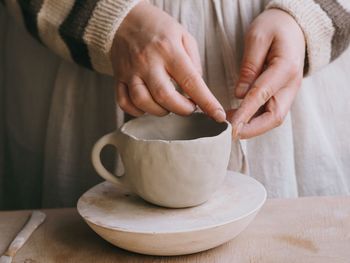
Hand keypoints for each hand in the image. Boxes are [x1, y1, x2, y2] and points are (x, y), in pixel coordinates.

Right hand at [112, 1, 225, 121]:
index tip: (218, 115)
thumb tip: (197, 89)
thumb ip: (194, 62)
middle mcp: (148, 61)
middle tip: (189, 107)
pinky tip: (148, 106)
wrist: (124, 18)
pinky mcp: (119, 77)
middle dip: (182, 109)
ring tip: (169, 105)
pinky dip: (137, 111)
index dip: (206, 102)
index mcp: (169, 49)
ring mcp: (131, 70)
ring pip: (142, 102)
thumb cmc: (158, 28)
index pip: (191, 81)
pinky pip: (124, 102)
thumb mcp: (184, 36)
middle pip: (164, 96)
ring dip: (160, 111)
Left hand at [228, 9, 304, 138]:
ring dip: (251, 126)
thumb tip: (239, 94)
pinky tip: (236, 117)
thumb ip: (249, 66)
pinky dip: (254, 118)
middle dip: (252, 129)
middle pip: (274, 116)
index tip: (231, 126)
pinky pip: (269, 111)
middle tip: (230, 133)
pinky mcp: (281, 94)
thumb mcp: (257, 38)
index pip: (263, 95)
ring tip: (228, 123)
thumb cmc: (274, 27)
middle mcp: (291, 84)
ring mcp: (288, 91)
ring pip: (272, 118)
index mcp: (286, 68)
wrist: (292, 26)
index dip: (246, 113)